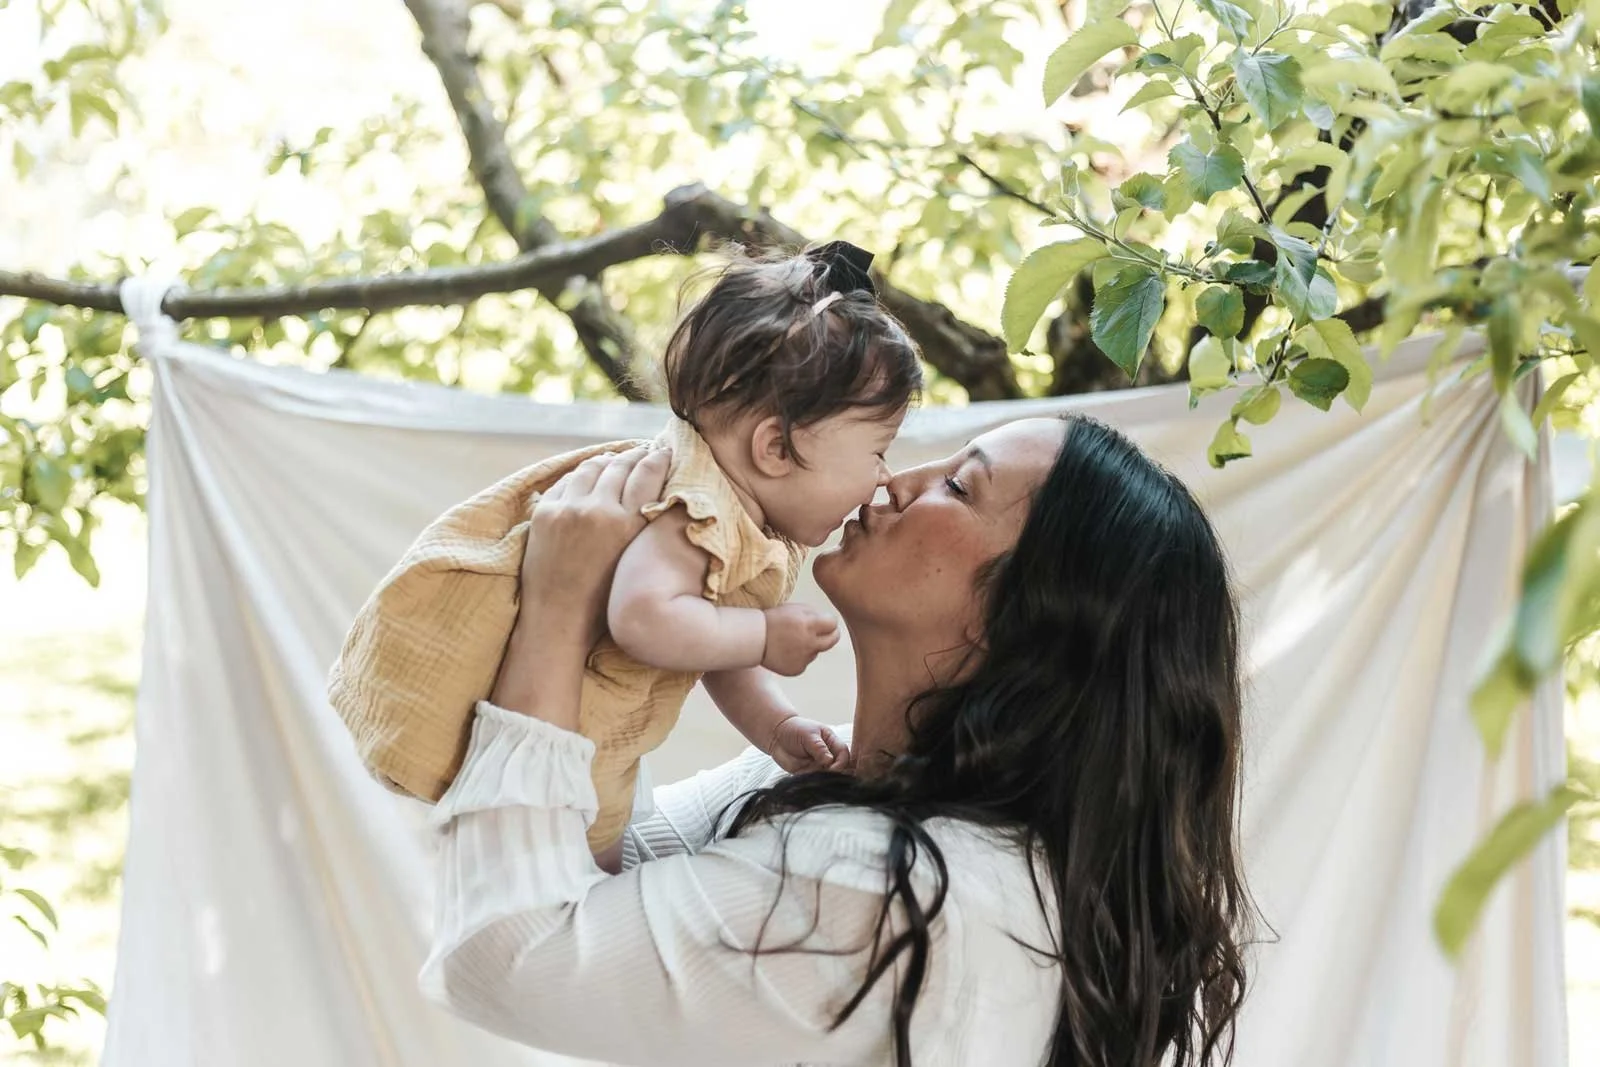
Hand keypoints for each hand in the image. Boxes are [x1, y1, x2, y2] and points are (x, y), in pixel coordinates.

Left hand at [507, 446, 669, 654]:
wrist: (558, 619)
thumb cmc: (605, 599)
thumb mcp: (635, 557)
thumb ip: (642, 523)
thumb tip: (653, 493)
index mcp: (627, 525)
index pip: (647, 474)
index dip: (657, 458)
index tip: (663, 451)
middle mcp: (598, 510)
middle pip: (620, 465)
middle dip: (634, 454)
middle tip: (643, 451)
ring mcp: (568, 509)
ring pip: (592, 467)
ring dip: (607, 460)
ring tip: (615, 459)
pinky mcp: (545, 513)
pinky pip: (567, 481)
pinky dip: (581, 475)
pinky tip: (588, 474)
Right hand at [760, 604, 839, 675]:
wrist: (753, 640)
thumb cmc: (774, 620)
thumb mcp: (794, 609)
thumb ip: (815, 614)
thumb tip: (831, 623)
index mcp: (808, 624)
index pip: (833, 623)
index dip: (829, 621)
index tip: (825, 621)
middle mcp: (808, 643)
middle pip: (832, 640)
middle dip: (831, 634)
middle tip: (824, 631)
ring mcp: (803, 658)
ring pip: (817, 651)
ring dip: (810, 646)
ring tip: (791, 640)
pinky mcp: (797, 669)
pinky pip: (806, 661)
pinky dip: (800, 656)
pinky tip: (786, 651)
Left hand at [767, 715, 850, 773]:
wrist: (777, 735)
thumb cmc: (795, 729)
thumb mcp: (808, 735)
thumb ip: (819, 748)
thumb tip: (830, 761)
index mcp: (832, 742)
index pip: (843, 754)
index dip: (841, 763)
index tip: (833, 768)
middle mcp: (827, 756)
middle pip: (839, 768)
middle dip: (834, 774)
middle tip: (824, 776)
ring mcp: (818, 766)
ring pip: (827, 777)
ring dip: (822, 780)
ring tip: (813, 778)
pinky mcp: (808, 774)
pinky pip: (814, 781)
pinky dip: (812, 783)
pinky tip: (807, 781)